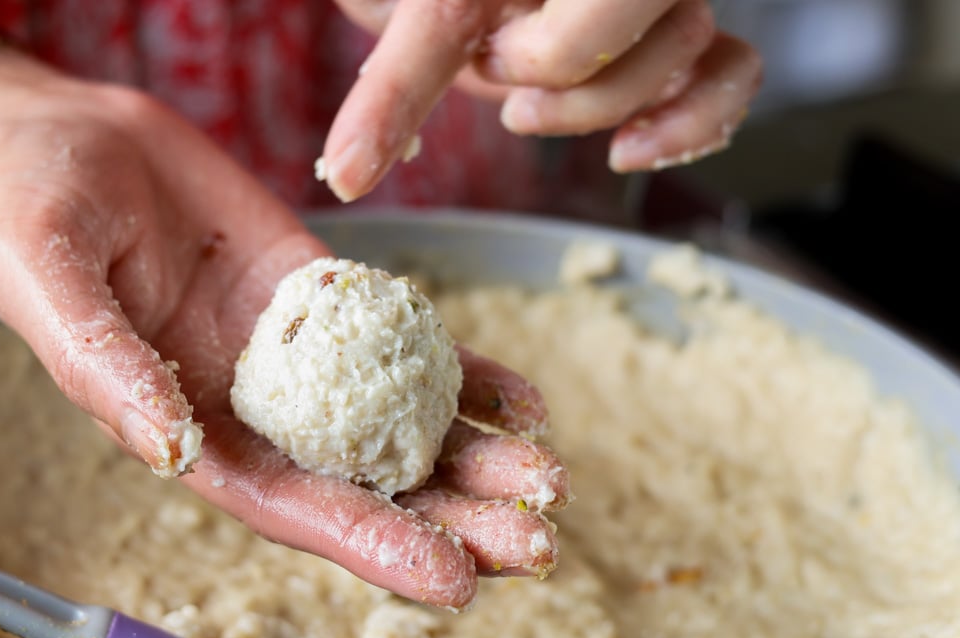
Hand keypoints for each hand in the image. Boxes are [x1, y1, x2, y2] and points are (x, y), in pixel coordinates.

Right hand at [0, 59, 566, 609]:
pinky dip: (463, 376)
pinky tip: (520, 400)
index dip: (367, 543)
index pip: (286, 505)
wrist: (70, 137)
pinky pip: (402, 344)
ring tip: (548, 481)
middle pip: (360, 482)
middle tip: (536, 544)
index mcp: (185, 429)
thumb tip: (170, 446)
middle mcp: (252, 409)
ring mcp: (298, 357)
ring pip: (394, 423)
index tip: (451, 579)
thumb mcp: (48, 278)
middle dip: (449, 518)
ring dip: (472, 458)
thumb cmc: (34, 209)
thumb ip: (103, 364)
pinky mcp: (324, 298)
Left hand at [324, 0, 762, 200]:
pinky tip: (631, 151)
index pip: (456, 10)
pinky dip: (698, 119)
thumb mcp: (408, 9)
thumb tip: (350, 174)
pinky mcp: (683, 35)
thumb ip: (392, 82)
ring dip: (598, 98)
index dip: (401, 93)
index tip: (354, 165)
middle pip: (626, 8)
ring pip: (681, 40)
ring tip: (524, 105)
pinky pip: (734, 72)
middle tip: (492, 72)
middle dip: (552, 63)